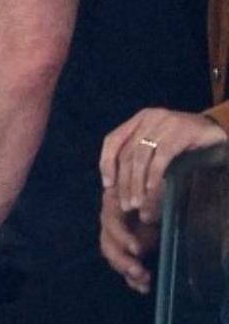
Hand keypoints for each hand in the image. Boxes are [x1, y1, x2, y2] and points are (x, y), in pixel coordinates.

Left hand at [99, 107, 227, 220]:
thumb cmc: (186, 141)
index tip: (108, 185)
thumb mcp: (158, 145)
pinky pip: (161, 157)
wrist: (219, 130)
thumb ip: (140, 156)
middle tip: (126, 205)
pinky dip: (154, 175)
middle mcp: (148, 118)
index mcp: (139, 119)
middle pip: (127, 153)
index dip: (106, 163)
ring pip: (141, 156)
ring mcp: (164, 123)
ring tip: (138, 204)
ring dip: (136, 183)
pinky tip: (151, 190)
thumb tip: (120, 185)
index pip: (112, 140)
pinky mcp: (181, 132)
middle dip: (124, 182)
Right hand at [99, 186, 157, 294]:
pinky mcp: (126, 249)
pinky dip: (132, 278)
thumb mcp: (158, 191)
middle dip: (122, 259)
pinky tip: (143, 287)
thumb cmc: (160, 191)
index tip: (137, 249)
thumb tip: (144, 215)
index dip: (122, 236)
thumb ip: (151, 200)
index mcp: (115, 202)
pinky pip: (124, 265)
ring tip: (144, 281)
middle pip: (108, 242)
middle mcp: (111, 220)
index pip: (110, 221)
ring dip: (127, 270)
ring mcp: (117, 236)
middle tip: (138, 270)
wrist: (168, 195)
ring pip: (114, 256)